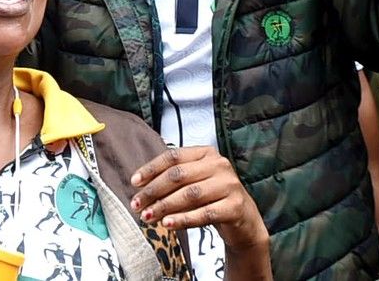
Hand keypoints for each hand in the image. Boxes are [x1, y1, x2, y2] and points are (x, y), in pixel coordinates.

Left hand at [130, 146, 268, 253]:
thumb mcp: (195, 183)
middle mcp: (219, 165)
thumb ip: (174, 180)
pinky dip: (184, 219)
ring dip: (165, 206)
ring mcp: (229, 184)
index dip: (151, 169)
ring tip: (148, 217)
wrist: (244, 221)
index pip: (173, 157)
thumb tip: (140, 187)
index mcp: (206, 153)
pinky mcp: (235, 206)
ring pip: (190, 194)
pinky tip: (168, 224)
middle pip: (179, 175)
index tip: (134, 183)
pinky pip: (204, 213)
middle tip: (137, 205)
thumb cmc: (213, 199)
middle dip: (154, 191)